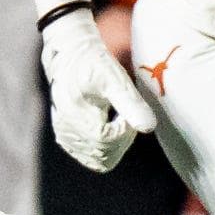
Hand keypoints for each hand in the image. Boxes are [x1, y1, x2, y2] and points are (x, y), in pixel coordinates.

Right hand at [41, 6, 158, 171]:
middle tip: (123, 115)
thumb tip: (150, 127)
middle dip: (120, 139)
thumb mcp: (115, 79)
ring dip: (112, 145)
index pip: (108, 142)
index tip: (126, 111)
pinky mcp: (64, 136)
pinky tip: (104, 124)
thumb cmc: (93, 63)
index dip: (124, 130)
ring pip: (97, 159)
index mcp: (78, 116)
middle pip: (104, 155)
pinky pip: (88, 155)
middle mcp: (67, 130)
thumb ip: (131, 104)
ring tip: (113, 118)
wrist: (69, 55)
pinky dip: (101, 147)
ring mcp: (64, 135)